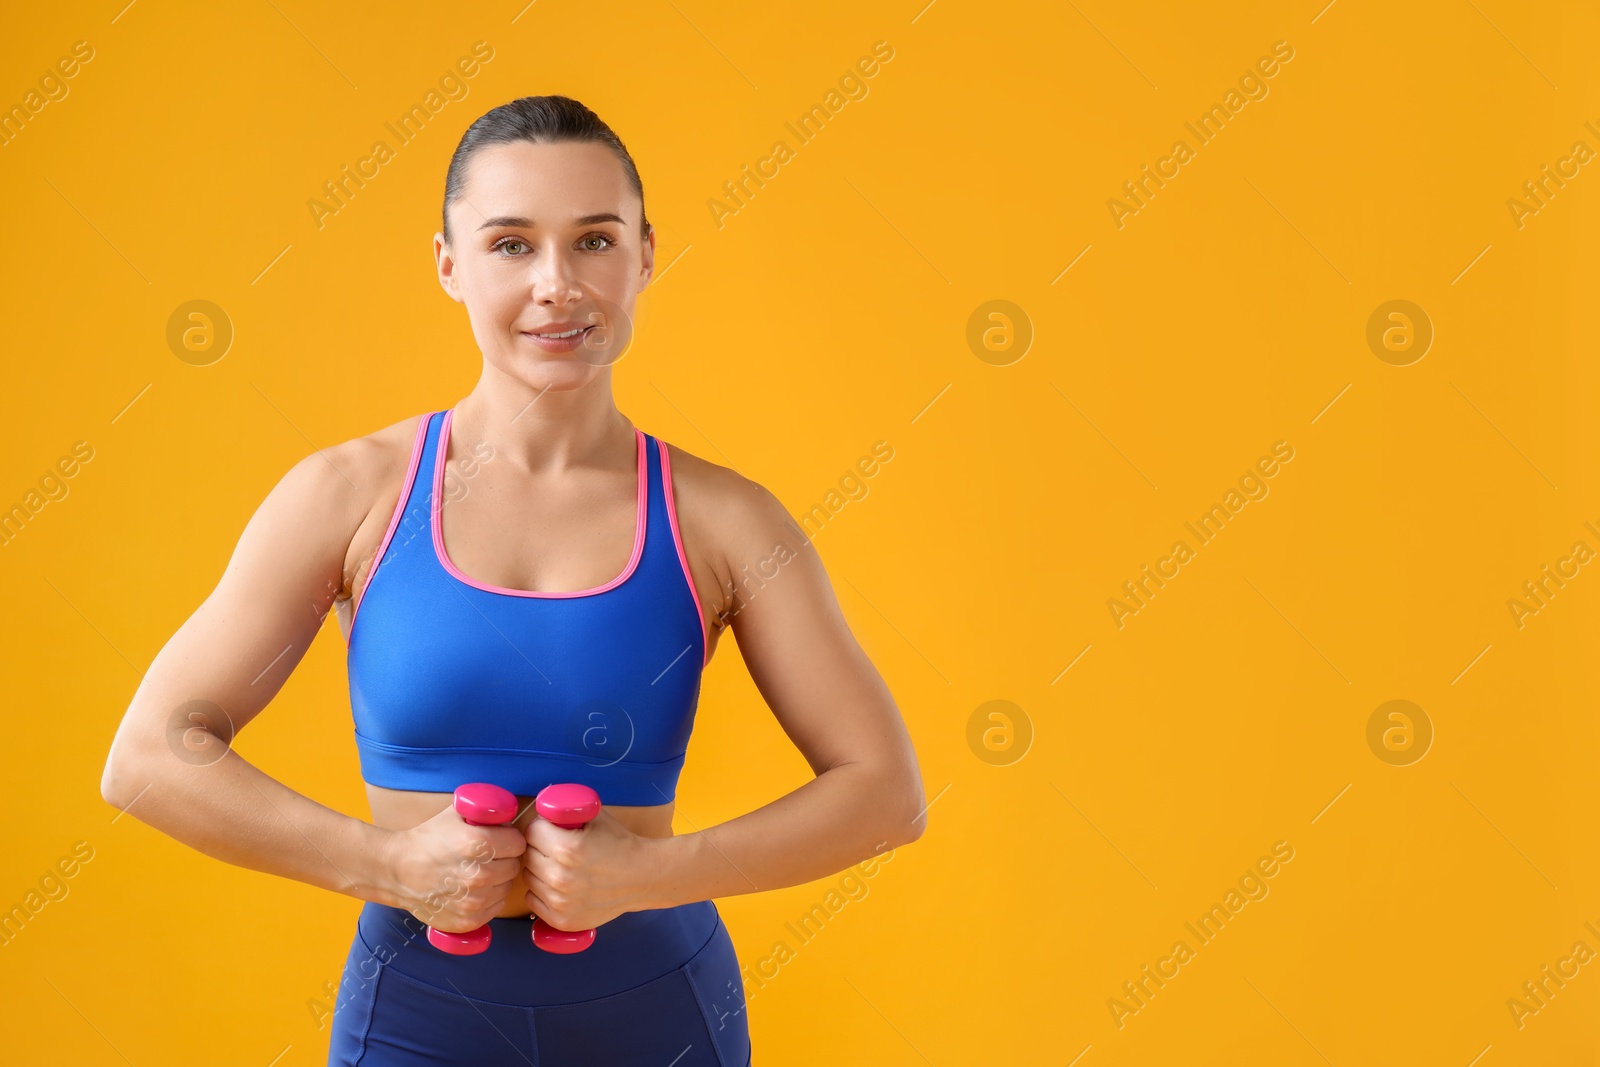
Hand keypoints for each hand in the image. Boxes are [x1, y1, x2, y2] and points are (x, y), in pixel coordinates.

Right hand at [381, 804, 526, 932]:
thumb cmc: (428, 839)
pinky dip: (488, 899)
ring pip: (506, 888)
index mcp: (480, 844)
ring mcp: (474, 901)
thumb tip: (510, 812)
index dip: (509, 840)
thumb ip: (486, 810)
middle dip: (504, 859)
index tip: (500, 840)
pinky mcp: (469, 921)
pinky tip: (472, 890)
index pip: (518, 844)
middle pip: (514, 866)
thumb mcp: (456, 813)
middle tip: (487, 857)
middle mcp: (479, 874)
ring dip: (497, 880)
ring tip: (476, 873)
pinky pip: (495, 907)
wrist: (397, 871)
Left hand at [523, 806, 655, 931]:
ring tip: (560, 866)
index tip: (551, 830)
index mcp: (568, 848)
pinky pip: (533, 900)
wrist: (642, 877)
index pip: (532, 832)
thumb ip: (565, 810)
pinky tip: (559, 885)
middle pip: (528, 855)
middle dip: (539, 847)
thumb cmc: (619, 844)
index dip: (541, 827)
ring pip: (528, 878)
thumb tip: (539, 806)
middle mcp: (561, 878)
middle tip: (556, 847)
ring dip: (539, 870)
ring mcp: (561, 902)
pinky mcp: (562, 920)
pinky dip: (541, 892)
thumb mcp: (595, 816)